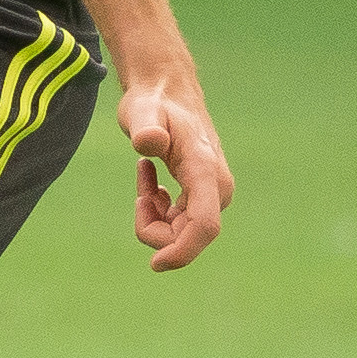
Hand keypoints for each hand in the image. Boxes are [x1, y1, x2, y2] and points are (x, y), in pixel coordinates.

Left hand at [120, 69, 232, 271]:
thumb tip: (150, 143)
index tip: (155, 265)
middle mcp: (216, 188)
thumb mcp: (142, 111)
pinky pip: (175, 222)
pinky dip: (155, 208)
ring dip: (152, 215)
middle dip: (152, 227)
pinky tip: (149, 175)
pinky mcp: (203, 197)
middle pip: (185, 236)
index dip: (183, 251)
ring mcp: (212, 195)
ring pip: (178, 232)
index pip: (204, 226)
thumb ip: (145, 127)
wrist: (167, 93)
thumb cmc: (153, 103)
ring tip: (144, 174)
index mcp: (205, 173)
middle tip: (140, 191)